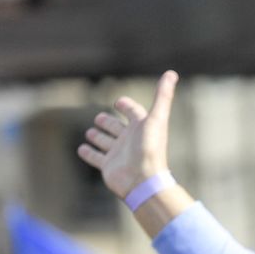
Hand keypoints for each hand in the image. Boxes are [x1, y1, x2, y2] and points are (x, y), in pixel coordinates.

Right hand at [76, 70, 177, 198]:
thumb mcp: (157, 118)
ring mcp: (118, 154)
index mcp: (142, 128)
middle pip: (117, 128)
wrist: (143, 181)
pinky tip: (81, 148)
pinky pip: (95, 158)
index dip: (127, 106)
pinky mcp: (108, 166)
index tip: (119, 102)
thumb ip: (163, 96)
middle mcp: (130, 141)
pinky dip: (88, 153)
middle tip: (100, 118)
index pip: (134, 113)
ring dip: (98, 137)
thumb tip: (172, 73)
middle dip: (108, 122)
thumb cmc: (150, 149)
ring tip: (91, 132)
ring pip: (106, 142)